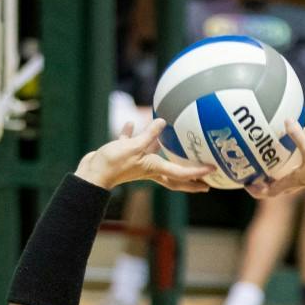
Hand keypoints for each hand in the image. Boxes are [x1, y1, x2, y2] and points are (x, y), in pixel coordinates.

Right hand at [74, 119, 213, 192]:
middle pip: (174, 176)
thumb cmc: (113, 164)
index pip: (181, 173)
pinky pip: (131, 143)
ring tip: (175, 147)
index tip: (213, 171)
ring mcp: (135, 162)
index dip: (197, 172)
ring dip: (164, 151)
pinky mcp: (122, 155)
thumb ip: (149, 135)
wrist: (91, 173)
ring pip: (153, 156)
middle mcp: (148, 167)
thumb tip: (163, 122)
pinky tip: (132, 123)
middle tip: (205, 182)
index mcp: (154, 168)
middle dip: (190, 180)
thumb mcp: (133, 147)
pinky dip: (133, 134)